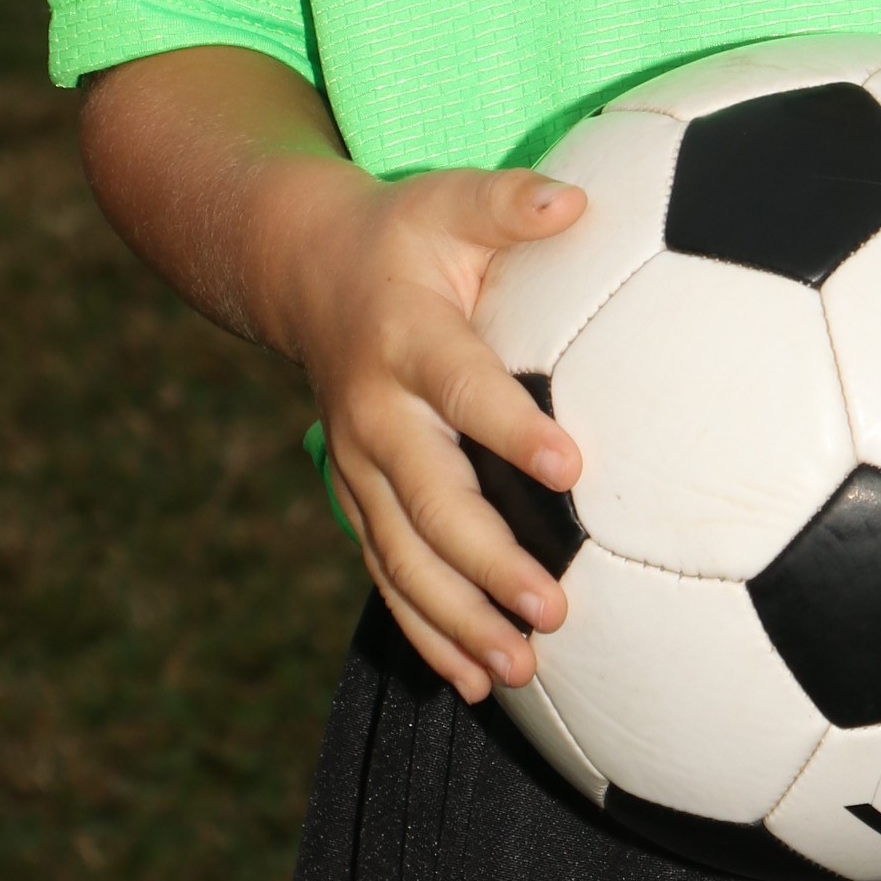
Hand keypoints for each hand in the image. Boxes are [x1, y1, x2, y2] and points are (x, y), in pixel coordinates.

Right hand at [254, 155, 591, 704]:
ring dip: (458, 619)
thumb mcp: (450, 200)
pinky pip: (387, 575)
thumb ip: (512, 203)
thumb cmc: (406, 234)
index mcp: (408, 341)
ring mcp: (358, 466)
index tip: (571, 469)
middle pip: (430, 500)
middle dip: (487, 562)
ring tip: (519, 669)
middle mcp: (375, 414)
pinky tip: (471, 680)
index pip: (465, 390)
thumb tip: (577, 200)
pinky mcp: (357, 497)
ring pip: (403, 557)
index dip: (513, 429)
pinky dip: (425, 631)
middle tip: (552, 609)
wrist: (303, 271)